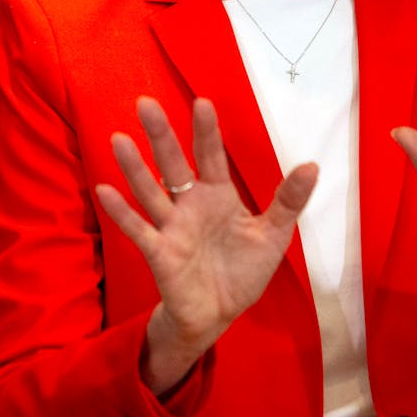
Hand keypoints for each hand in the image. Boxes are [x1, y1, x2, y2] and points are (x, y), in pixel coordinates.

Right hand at [95, 96, 316, 393]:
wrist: (219, 314)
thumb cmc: (242, 271)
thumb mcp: (273, 236)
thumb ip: (288, 201)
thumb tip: (312, 165)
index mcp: (218, 196)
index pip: (211, 157)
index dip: (206, 131)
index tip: (202, 102)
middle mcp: (190, 205)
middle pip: (173, 164)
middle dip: (161, 135)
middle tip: (145, 103)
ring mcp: (172, 227)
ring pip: (150, 191)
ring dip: (134, 167)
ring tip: (119, 139)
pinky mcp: (159, 252)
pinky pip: (138, 229)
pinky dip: (121, 212)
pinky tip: (104, 189)